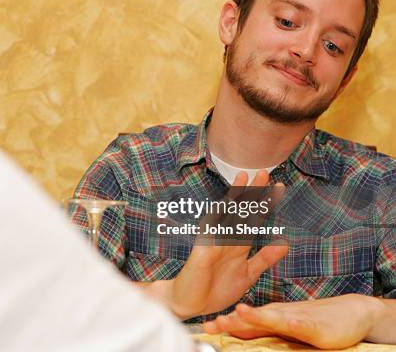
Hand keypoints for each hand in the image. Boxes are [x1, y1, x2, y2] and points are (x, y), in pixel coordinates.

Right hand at [140, 171, 287, 319]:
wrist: (190, 304)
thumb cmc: (216, 290)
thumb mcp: (248, 275)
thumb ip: (264, 258)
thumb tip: (284, 242)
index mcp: (239, 244)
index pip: (254, 219)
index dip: (266, 203)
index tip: (279, 187)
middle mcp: (227, 238)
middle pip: (242, 210)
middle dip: (254, 192)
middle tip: (264, 171)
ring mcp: (213, 241)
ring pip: (227, 214)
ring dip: (235, 197)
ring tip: (244, 178)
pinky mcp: (203, 249)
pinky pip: (211, 230)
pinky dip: (217, 218)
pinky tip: (225, 204)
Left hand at [203, 294, 394, 348]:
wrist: (351, 313)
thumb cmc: (316, 321)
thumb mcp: (285, 326)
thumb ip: (265, 329)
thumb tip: (241, 332)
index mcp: (271, 317)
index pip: (244, 322)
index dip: (225, 324)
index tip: (206, 327)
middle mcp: (279, 316)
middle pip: (251, 319)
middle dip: (232, 321)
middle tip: (212, 324)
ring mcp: (296, 319)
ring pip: (273, 317)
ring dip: (257, 315)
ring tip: (241, 312)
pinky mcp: (315, 326)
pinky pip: (302, 324)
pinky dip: (293, 323)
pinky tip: (288, 322)